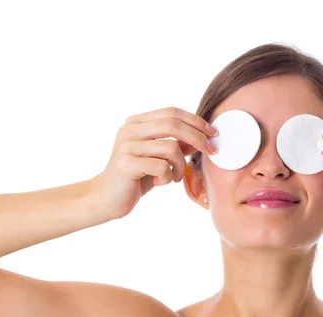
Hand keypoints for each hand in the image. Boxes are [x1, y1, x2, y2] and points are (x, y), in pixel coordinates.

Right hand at [91, 107, 217, 218]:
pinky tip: (160, 182)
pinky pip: (162, 166)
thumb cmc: (137, 176)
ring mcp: (126, 145)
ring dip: (180, 165)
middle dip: (198, 137)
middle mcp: (130, 129)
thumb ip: (178, 144)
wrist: (108, 197)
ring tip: (174, 176)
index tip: (214, 134)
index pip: (172, 112)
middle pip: (173, 124)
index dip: (196, 121)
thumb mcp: (160, 157)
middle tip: (211, 151)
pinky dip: (168, 176)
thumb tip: (204, 136)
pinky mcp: (126, 164)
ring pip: (170, 147)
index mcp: (137, 122)